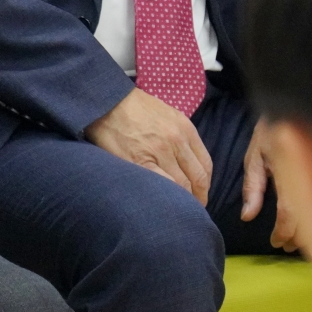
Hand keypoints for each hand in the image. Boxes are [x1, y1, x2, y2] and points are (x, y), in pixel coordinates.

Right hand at [85, 88, 211, 202]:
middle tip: (192, 208)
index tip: (199, 195)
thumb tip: (186, 161)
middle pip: (196, 179)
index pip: (205, 165)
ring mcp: (158, 152)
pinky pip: (160, 185)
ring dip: (181, 200)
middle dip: (197, 198)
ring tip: (176, 209)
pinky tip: (162, 203)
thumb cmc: (133, 107)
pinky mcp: (139, 161)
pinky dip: (164, 196)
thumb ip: (180, 136)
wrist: (107, 101)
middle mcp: (176, 141)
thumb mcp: (166, 114)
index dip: (205, 185)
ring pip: (181, 186)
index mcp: (185, 129)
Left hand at [239, 119, 296, 250]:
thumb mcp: (254, 158)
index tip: (276, 243)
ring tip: (298, 241)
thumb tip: (247, 217)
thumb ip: (252, 188)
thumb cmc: (270, 133)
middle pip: (310, 217)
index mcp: (288, 170)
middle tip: (287, 247)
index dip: (283, 232)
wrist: (295, 108)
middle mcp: (309, 174)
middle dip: (299, 238)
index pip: (289, 212)